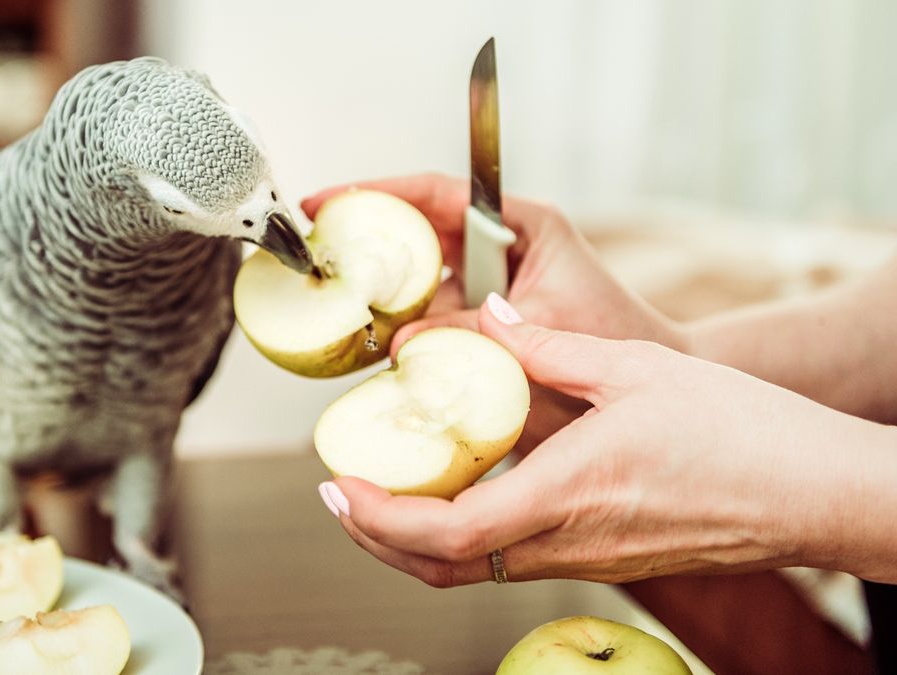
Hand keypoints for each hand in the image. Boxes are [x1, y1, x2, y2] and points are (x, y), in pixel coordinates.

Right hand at [303, 175, 688, 448]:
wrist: (643, 381)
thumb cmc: (613, 336)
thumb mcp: (540, 326)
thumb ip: (472, 330)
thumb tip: (400, 342)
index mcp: (520, 225)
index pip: (438, 193)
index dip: (378, 192)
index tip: (329, 201)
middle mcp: (498, 247)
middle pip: (417, 231)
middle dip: (365, 238)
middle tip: (314, 250)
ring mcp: (487, 283)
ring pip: (418, 277)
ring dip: (379, 290)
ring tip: (332, 301)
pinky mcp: (481, 317)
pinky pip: (430, 315)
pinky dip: (401, 328)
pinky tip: (369, 344)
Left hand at [317, 294, 896, 586]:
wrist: (815, 492)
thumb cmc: (743, 434)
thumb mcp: (635, 369)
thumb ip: (548, 347)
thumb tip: (489, 320)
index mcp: (566, 494)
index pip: (446, 534)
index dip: (379, 519)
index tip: (337, 486)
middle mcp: (567, 542)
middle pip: (442, 568)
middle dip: (376, 536)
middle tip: (341, 491)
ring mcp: (585, 558)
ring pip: (473, 570)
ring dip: (414, 538)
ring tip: (384, 489)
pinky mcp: (603, 558)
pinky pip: (512, 558)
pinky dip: (463, 536)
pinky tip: (460, 490)